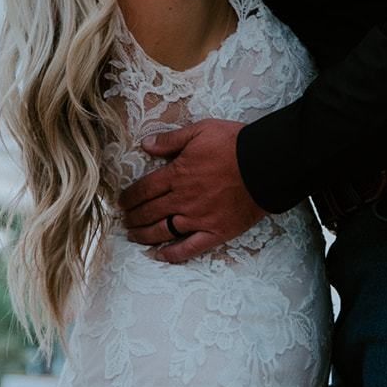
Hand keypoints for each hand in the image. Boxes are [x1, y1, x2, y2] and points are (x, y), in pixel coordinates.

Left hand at [118, 119, 266, 262]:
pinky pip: (189, 248)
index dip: (129, 197)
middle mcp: (183, 199)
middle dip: (133, 217)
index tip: (121, 202)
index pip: (144, 189)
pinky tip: (160, 256)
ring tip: (133, 237)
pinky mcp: (215, 231)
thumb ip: (171, 140)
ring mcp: (198, 218)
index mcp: (178, 174)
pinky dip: (173, 254)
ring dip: (144, 235)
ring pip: (163, 231)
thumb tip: (146, 144)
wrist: (265, 164)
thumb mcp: (200, 131)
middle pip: (150, 212)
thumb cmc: (235, 144)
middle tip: (124, 220)